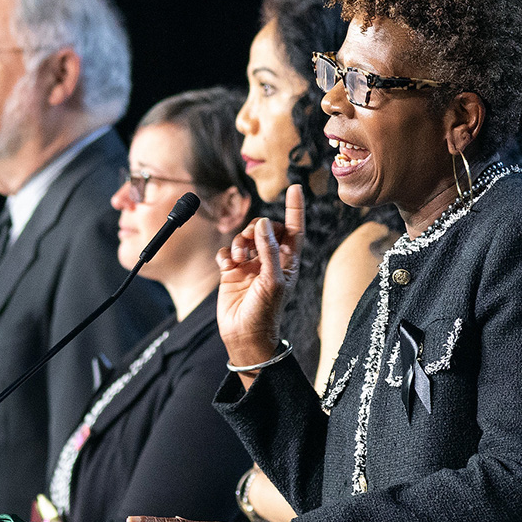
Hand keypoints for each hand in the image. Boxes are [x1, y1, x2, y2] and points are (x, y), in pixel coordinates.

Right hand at [216, 184, 304, 379]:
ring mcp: (250, 265)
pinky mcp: (231, 271)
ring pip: (244, 237)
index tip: (295, 187)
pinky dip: (225, 254)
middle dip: (256, 229)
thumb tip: (264, 223)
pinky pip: (226, 251)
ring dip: (239, 241)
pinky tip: (227, 265)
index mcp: (287, 261)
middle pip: (265, 228)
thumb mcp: (273, 280)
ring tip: (238, 258)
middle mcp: (270, 260)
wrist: (244, 335)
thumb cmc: (266, 312)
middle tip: (250, 241)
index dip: (295, 208)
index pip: (293, 228)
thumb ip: (269, 250)